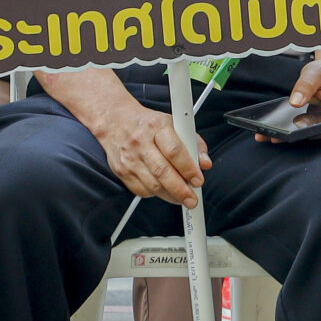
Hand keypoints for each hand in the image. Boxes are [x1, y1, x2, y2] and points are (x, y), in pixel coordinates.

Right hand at [91, 102, 208, 206]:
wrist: (115, 122)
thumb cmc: (148, 124)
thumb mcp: (174, 124)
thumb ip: (194, 143)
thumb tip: (205, 163)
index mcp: (157, 127)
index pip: (175, 151)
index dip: (189, 169)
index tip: (198, 180)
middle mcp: (141, 142)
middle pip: (163, 172)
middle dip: (181, 190)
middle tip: (192, 199)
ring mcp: (129, 158)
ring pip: (153, 185)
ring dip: (171, 195)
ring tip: (182, 198)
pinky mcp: (121, 171)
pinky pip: (142, 190)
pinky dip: (156, 194)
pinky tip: (163, 189)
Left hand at [260, 58, 320, 139]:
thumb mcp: (316, 72)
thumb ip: (306, 85)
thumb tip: (295, 102)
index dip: (311, 130)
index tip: (294, 129)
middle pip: (312, 133)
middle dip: (291, 136)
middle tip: (273, 136)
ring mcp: (318, 123)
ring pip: (302, 133)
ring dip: (283, 135)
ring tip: (265, 135)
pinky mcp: (308, 122)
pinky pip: (296, 128)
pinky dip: (283, 128)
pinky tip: (267, 130)